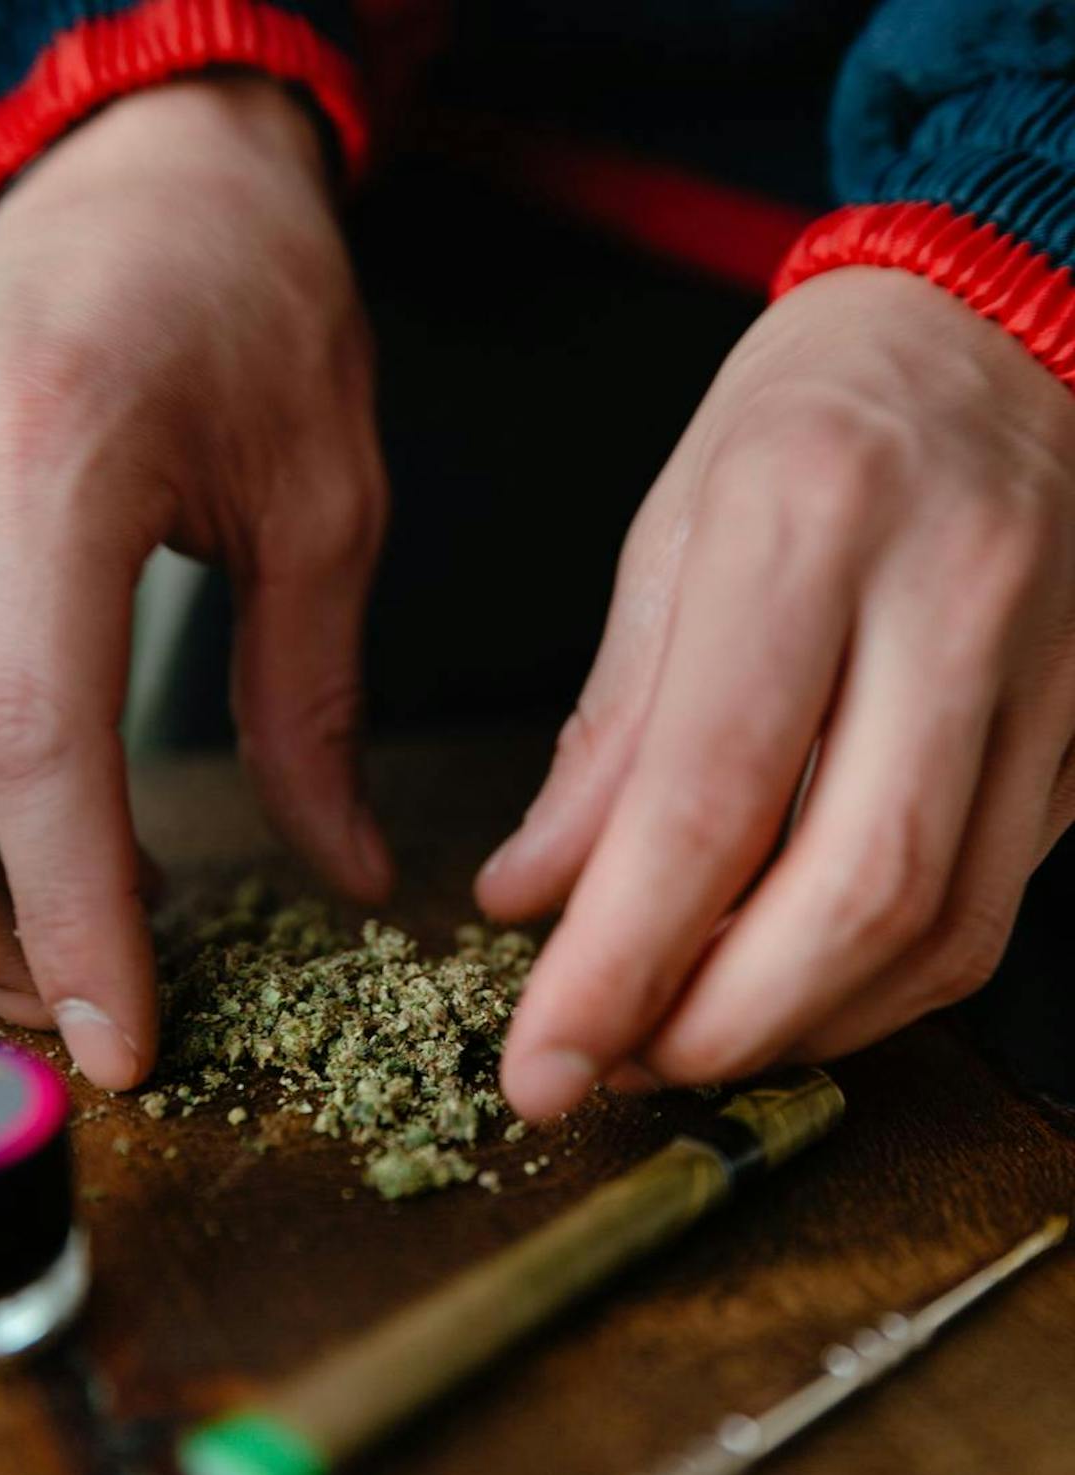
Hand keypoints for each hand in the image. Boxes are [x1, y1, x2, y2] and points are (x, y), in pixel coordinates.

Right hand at [0, 76, 389, 1085]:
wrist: (147, 175)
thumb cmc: (252, 308)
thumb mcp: (324, 507)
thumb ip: (313, 709)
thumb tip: (345, 879)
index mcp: (51, 466)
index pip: (31, 746)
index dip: (71, 917)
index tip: (123, 1044)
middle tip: (95, 1017)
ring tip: (69, 948)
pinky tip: (28, 845)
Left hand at [479, 268, 1074, 1116]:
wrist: (1011, 322)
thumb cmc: (816, 414)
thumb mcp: (677, 528)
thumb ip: (610, 726)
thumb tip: (535, 894)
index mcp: (809, 522)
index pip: (707, 797)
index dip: (615, 965)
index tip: (540, 1068)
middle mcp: (949, 601)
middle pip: (850, 893)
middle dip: (719, 1028)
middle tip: (616, 1068)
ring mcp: (1050, 670)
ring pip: (940, 926)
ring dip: (802, 1026)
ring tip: (688, 1037)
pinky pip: (991, 905)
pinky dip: (882, 984)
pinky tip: (796, 987)